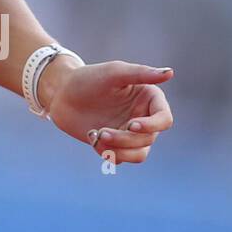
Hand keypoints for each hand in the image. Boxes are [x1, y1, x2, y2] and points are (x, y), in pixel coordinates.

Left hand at [44, 59, 174, 163]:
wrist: (61, 93)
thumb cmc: (88, 78)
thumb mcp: (113, 73)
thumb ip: (140, 73)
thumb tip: (170, 72)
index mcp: (149, 99)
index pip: (165, 119)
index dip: (152, 126)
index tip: (132, 125)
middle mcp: (144, 117)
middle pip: (148, 139)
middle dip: (125, 139)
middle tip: (101, 131)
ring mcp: (130, 133)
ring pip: (139, 154)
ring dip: (119, 150)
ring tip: (96, 136)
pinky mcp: (116, 144)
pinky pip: (121, 158)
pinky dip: (107, 152)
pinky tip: (92, 137)